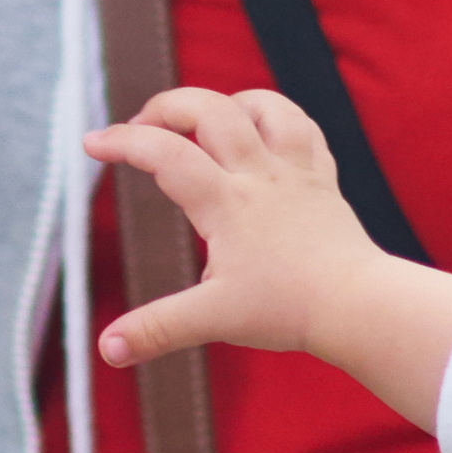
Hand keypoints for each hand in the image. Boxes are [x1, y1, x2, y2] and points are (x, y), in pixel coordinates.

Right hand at [88, 89, 379, 371]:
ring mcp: (295, 172)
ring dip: (225, 102)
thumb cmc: (288, 310)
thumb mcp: (212, 319)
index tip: (92, 144)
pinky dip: (276, 115)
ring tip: (201, 123)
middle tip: (142, 125)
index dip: (122, 142)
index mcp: (226, 203)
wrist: (359, 305)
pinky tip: (260, 128)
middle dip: (167, 106)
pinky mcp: (322, 178)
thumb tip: (105, 350)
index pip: (163, 153)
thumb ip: (157, 329)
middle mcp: (259, 175)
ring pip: (262, 105)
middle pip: (209, 109)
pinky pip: (302, 128)